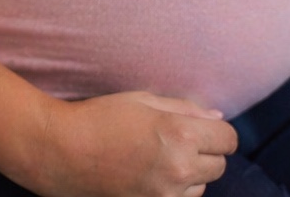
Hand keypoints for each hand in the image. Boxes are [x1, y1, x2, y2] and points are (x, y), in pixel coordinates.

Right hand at [21, 92, 236, 196]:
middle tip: (176, 141)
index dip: (217, 131)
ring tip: (159, 159)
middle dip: (205, 152)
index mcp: (179, 134)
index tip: (201, 128)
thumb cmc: (99, 118)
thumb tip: (217, 118)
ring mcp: (166, 195)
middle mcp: (179, 168)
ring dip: (190, 174)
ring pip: (202, 187)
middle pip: (219, 165)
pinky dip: (174, 190)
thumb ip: (185, 109)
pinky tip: (151, 175)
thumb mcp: (142, 101)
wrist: (61, 152)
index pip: (228, 139)